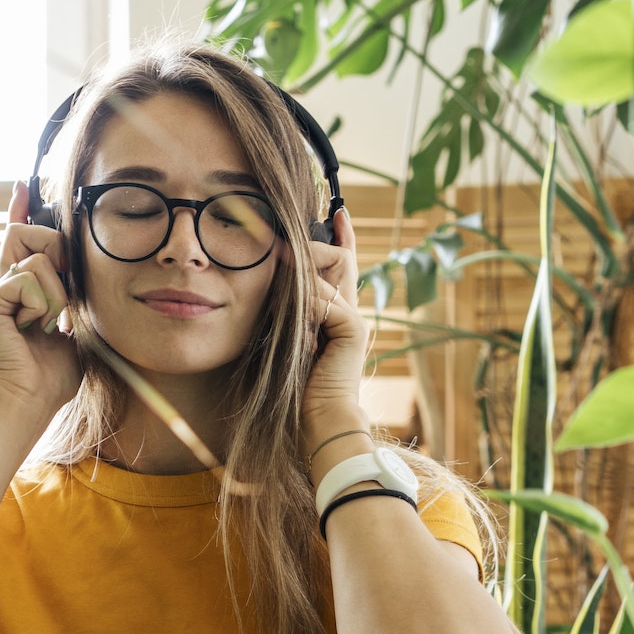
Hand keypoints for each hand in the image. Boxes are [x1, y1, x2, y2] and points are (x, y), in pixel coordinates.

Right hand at [0, 182, 79, 417]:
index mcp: (19, 291)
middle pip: (28, 234)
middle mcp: (0, 285)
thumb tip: (73, 268)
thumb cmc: (50, 376)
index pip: (17, 239)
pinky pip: (28, 281)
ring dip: (56, 295)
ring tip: (45, 326)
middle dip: (57, 251)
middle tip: (61, 295)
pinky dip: (42, 306)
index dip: (19, 210)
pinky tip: (32, 329)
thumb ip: (69, 296)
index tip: (21, 184)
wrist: (28, 401)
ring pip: (38, 260)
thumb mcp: (70, 327)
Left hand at [299, 206, 371, 445]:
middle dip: (317, 246)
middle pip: (341, 258)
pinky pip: (323, 299)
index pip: (344, 266)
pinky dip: (304, 304)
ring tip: (280, 283)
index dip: (343, 237)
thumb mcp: (289, 337)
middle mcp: (350, 311)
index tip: (338, 212)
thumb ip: (291, 310)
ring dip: (300, 275)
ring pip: (329, 271)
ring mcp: (354, 319)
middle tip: (290, 242)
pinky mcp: (352, 329)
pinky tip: (296, 323)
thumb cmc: (297, 388)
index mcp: (338, 314)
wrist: (318, 420)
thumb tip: (278, 275)